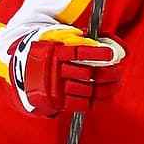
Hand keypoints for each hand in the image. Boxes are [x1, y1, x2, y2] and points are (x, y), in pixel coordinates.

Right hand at [9, 26, 126, 116]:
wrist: (26, 71)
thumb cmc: (52, 52)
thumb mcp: (62, 39)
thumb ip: (86, 39)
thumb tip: (116, 45)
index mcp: (55, 52)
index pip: (78, 52)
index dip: (96, 53)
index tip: (111, 54)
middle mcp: (54, 70)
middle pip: (87, 73)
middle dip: (108, 74)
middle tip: (118, 72)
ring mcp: (56, 88)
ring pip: (87, 90)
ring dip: (106, 88)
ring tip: (117, 84)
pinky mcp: (58, 102)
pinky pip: (82, 105)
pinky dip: (98, 101)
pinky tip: (107, 96)